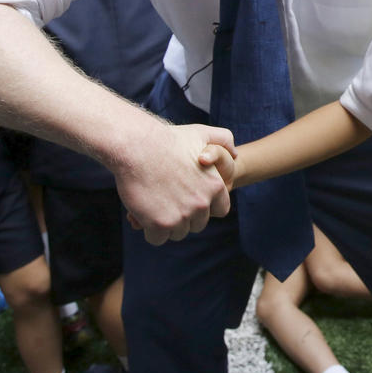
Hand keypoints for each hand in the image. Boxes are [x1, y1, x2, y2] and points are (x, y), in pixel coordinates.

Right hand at [115, 122, 235, 245]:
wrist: (136, 147)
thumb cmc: (166, 140)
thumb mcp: (201, 133)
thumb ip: (223, 140)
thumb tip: (235, 154)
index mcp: (215, 186)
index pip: (220, 210)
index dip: (204, 207)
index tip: (189, 199)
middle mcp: (202, 203)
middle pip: (197, 224)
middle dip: (184, 216)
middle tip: (166, 198)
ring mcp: (182, 216)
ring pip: (177, 233)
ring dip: (165, 223)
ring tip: (154, 202)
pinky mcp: (161, 224)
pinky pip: (157, 239)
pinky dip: (149, 230)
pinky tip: (143, 212)